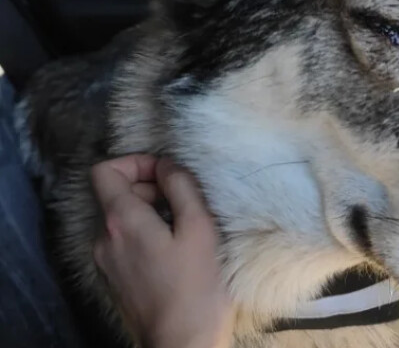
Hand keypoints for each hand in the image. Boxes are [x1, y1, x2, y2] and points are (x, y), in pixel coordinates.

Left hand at [91, 155, 233, 347]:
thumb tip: (168, 165)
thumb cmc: (196, 286)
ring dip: (152, 213)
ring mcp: (105, 261)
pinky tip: (175, 252)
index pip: (105, 170)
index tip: (166, 174)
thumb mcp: (200, 228)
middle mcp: (104, 238)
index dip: (136, 162)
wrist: (181, 342)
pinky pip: (125, 242)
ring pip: (123, 219)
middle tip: (186, 204)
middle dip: (151, 189)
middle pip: (117, 194)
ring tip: (185, 229)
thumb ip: (182, 187)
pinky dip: (147, 235)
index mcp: (121, 220)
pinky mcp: (114, 279)